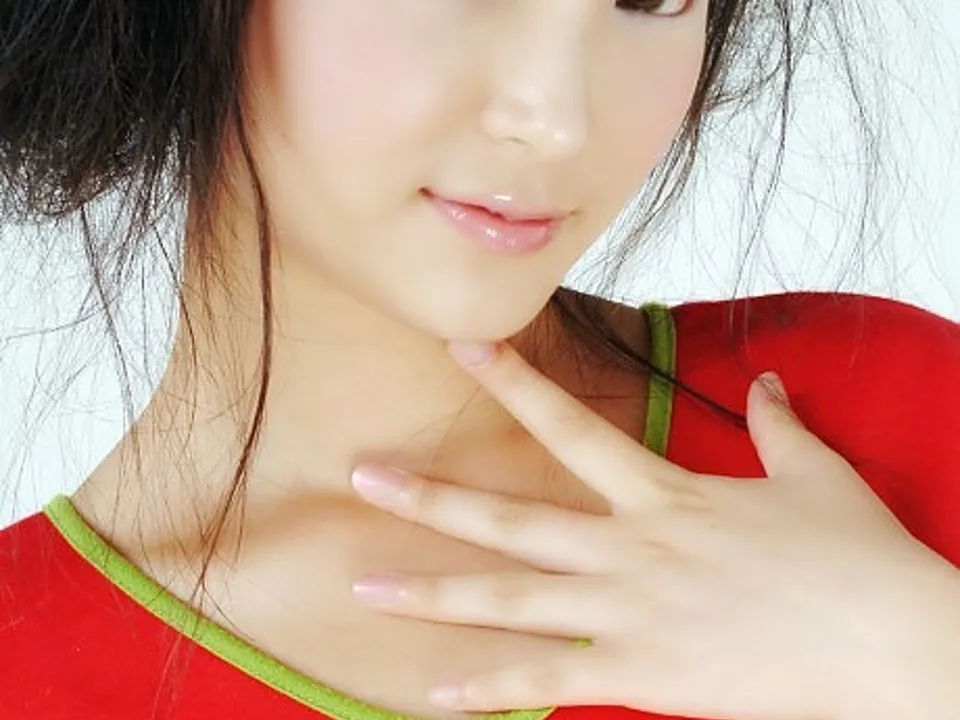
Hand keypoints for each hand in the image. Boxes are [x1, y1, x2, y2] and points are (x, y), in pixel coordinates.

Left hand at [349, 340, 957, 719]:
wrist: (893, 641)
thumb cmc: (854, 557)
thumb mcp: (815, 474)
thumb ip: (778, 423)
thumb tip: (769, 382)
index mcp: (663, 494)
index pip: (569, 427)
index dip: (511, 383)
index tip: (461, 346)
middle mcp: (629, 547)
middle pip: (509, 518)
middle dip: (432, 496)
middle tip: (362, 477)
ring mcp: (629, 612)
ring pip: (509, 600)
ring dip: (432, 592)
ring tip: (365, 585)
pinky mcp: (645, 673)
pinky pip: (551, 682)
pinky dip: (489, 691)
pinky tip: (433, 694)